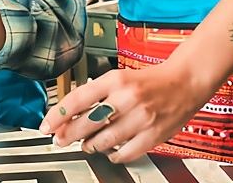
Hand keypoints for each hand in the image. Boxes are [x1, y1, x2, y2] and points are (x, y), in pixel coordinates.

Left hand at [39, 63, 210, 163]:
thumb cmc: (150, 80)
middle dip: (69, 134)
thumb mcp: (120, 78)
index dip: (58, 115)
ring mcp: (141, 118)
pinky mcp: (153, 135)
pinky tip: (110, 152)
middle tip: (61, 139)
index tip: (47, 126)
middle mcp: (127, 98)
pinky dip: (113, 156)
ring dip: (90, 145)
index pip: (78, 98)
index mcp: (116, 80)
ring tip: (87, 144)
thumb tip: (72, 112)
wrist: (185, 81)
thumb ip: (97, 93)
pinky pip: (125, 153)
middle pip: (87, 122)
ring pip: (104, 140)